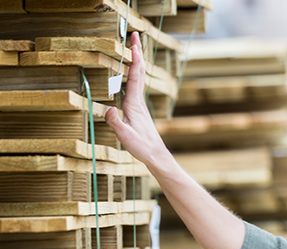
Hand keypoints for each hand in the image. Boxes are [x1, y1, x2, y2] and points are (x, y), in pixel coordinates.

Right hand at [104, 32, 171, 167]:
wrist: (156, 155)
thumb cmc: (142, 147)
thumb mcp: (126, 137)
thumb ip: (117, 124)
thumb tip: (110, 109)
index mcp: (134, 104)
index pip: (135, 77)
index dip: (134, 60)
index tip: (134, 45)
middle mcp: (138, 101)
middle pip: (138, 72)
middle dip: (136, 53)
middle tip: (135, 35)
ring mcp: (139, 104)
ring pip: (137, 78)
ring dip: (135, 61)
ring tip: (133, 47)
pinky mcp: (137, 109)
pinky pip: (135, 86)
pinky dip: (133, 73)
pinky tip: (130, 72)